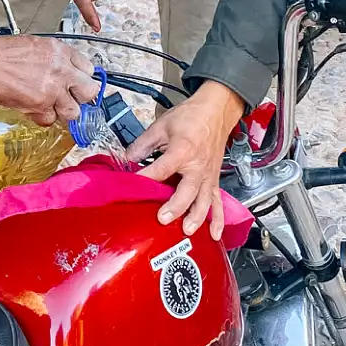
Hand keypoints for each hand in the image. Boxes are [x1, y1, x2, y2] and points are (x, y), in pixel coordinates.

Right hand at [0, 36, 98, 126]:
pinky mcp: (41, 106)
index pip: (88, 68)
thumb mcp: (36, 45)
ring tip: (52, 106)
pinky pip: (50, 120)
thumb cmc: (3, 53)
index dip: (82, 78)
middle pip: (90, 91)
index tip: (79, 83)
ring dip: (64, 111)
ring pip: (74, 111)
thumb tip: (61, 69)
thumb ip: (53, 58)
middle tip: (72, 97)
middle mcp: (62, 70)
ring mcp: (54, 90)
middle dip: (82, 97)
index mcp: (61, 51)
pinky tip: (35, 109)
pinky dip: (43, 118)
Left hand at [125, 80, 244, 239]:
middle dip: (175, 206)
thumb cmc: (192, 117)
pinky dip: (218, 219)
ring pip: (204, 201)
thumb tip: (127, 159)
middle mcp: (198, 166)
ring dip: (196, 217)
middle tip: (163, 218)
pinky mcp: (214, 180)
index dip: (146, 179)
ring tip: (187, 230)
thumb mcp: (162, 125)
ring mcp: (208, 175)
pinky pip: (218, 202)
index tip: (132, 187)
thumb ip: (143, 144)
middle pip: (187, 191)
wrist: (216, 111)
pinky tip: (214, 234)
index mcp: (183, 150)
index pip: (161, 169)